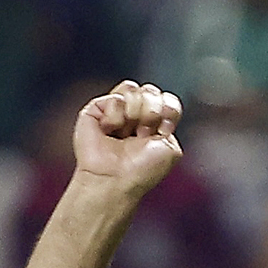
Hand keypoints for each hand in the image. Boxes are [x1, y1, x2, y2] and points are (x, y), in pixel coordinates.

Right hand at [73, 82, 183, 197]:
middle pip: (151, 91)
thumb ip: (172, 120)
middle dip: (151, 112)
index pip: (167, 98)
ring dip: (134, 113)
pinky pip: (115, 97)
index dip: (169, 110)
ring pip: (132, 88)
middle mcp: (135, 114)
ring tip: (125, 134)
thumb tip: (160, 105)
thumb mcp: (171, 147)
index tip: (163, 131)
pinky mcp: (96, 110)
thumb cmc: (141, 170)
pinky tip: (110, 130)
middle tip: (142, 135)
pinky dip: (116, 116)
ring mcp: (115, 111)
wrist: (115, 179)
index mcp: (154, 123)